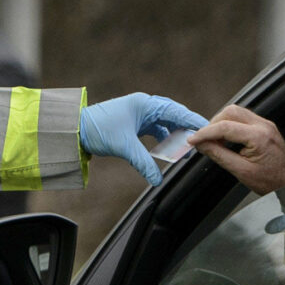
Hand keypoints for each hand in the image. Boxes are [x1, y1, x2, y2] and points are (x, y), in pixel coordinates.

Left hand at [79, 93, 209, 185]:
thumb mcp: (125, 147)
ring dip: (174, 132)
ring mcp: (139, 113)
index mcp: (144, 105)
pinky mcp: (134, 122)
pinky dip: (163, 136)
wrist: (76, 129)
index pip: (175, 111)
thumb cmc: (99, 130)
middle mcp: (144, 106)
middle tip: (202, 137)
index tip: (208, 126)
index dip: (192, 119)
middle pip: (172, 114)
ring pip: (164, 121)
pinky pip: (155, 127)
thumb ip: (144, 163)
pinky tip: (167, 147)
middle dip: (186, 126)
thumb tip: (157, 180)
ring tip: (187, 145)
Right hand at [189, 105, 284, 195]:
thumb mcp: (241, 171)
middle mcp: (263, 125)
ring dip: (221, 123)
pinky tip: (227, 139)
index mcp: (258, 136)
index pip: (225, 127)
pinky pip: (243, 118)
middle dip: (213, 124)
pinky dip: (231, 125)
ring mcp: (265, 124)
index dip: (205, 133)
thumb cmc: (272, 181)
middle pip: (230, 112)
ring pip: (236, 112)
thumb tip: (202, 145)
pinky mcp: (265, 126)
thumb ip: (219, 155)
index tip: (193, 140)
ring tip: (215, 141)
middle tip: (204, 140)